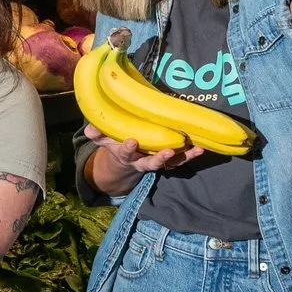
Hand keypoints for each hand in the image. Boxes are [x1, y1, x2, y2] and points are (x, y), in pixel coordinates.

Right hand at [82, 124, 201, 194]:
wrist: (125, 162)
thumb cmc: (115, 144)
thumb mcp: (103, 140)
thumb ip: (97, 133)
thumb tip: (91, 127)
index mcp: (126, 155)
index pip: (126, 152)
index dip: (128, 148)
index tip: (131, 140)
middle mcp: (142, 161)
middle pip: (151, 164)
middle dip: (159, 159)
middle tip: (168, 152)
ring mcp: (157, 162)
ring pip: (171, 163)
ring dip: (184, 157)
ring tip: (196, 150)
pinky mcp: (168, 160)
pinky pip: (181, 160)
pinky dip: (191, 155)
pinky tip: (201, 148)